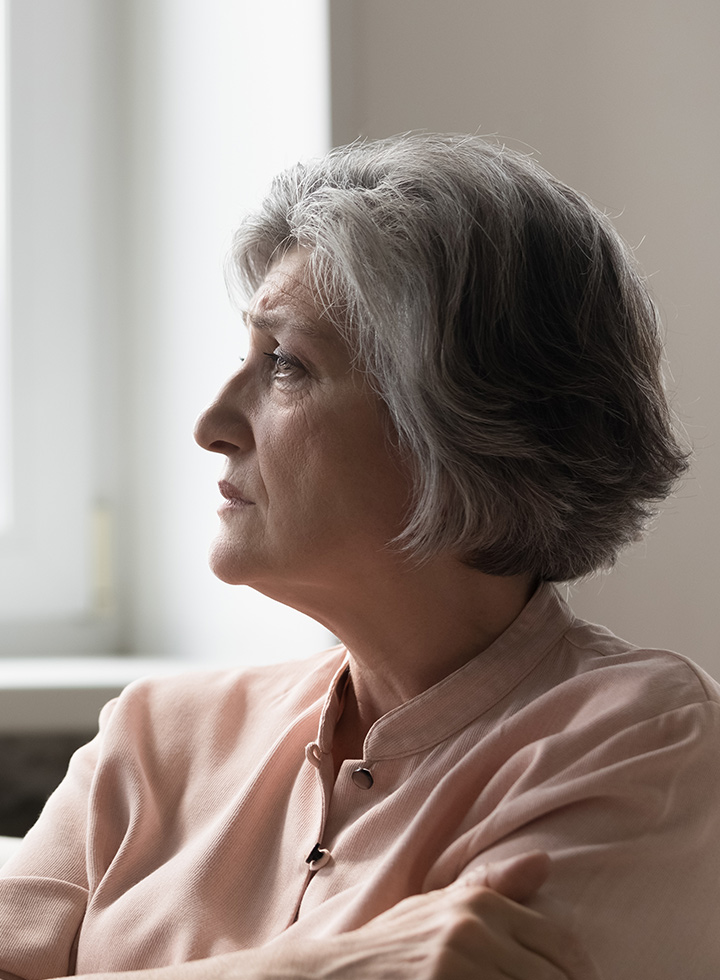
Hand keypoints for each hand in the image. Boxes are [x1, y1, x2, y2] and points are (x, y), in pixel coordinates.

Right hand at [275, 852, 599, 979]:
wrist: (328, 979)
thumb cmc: (388, 949)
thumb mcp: (437, 909)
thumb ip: (493, 888)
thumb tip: (546, 862)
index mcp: (477, 906)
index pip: (562, 947)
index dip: (580, 976)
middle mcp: (471, 931)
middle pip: (553, 979)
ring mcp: (456, 967)